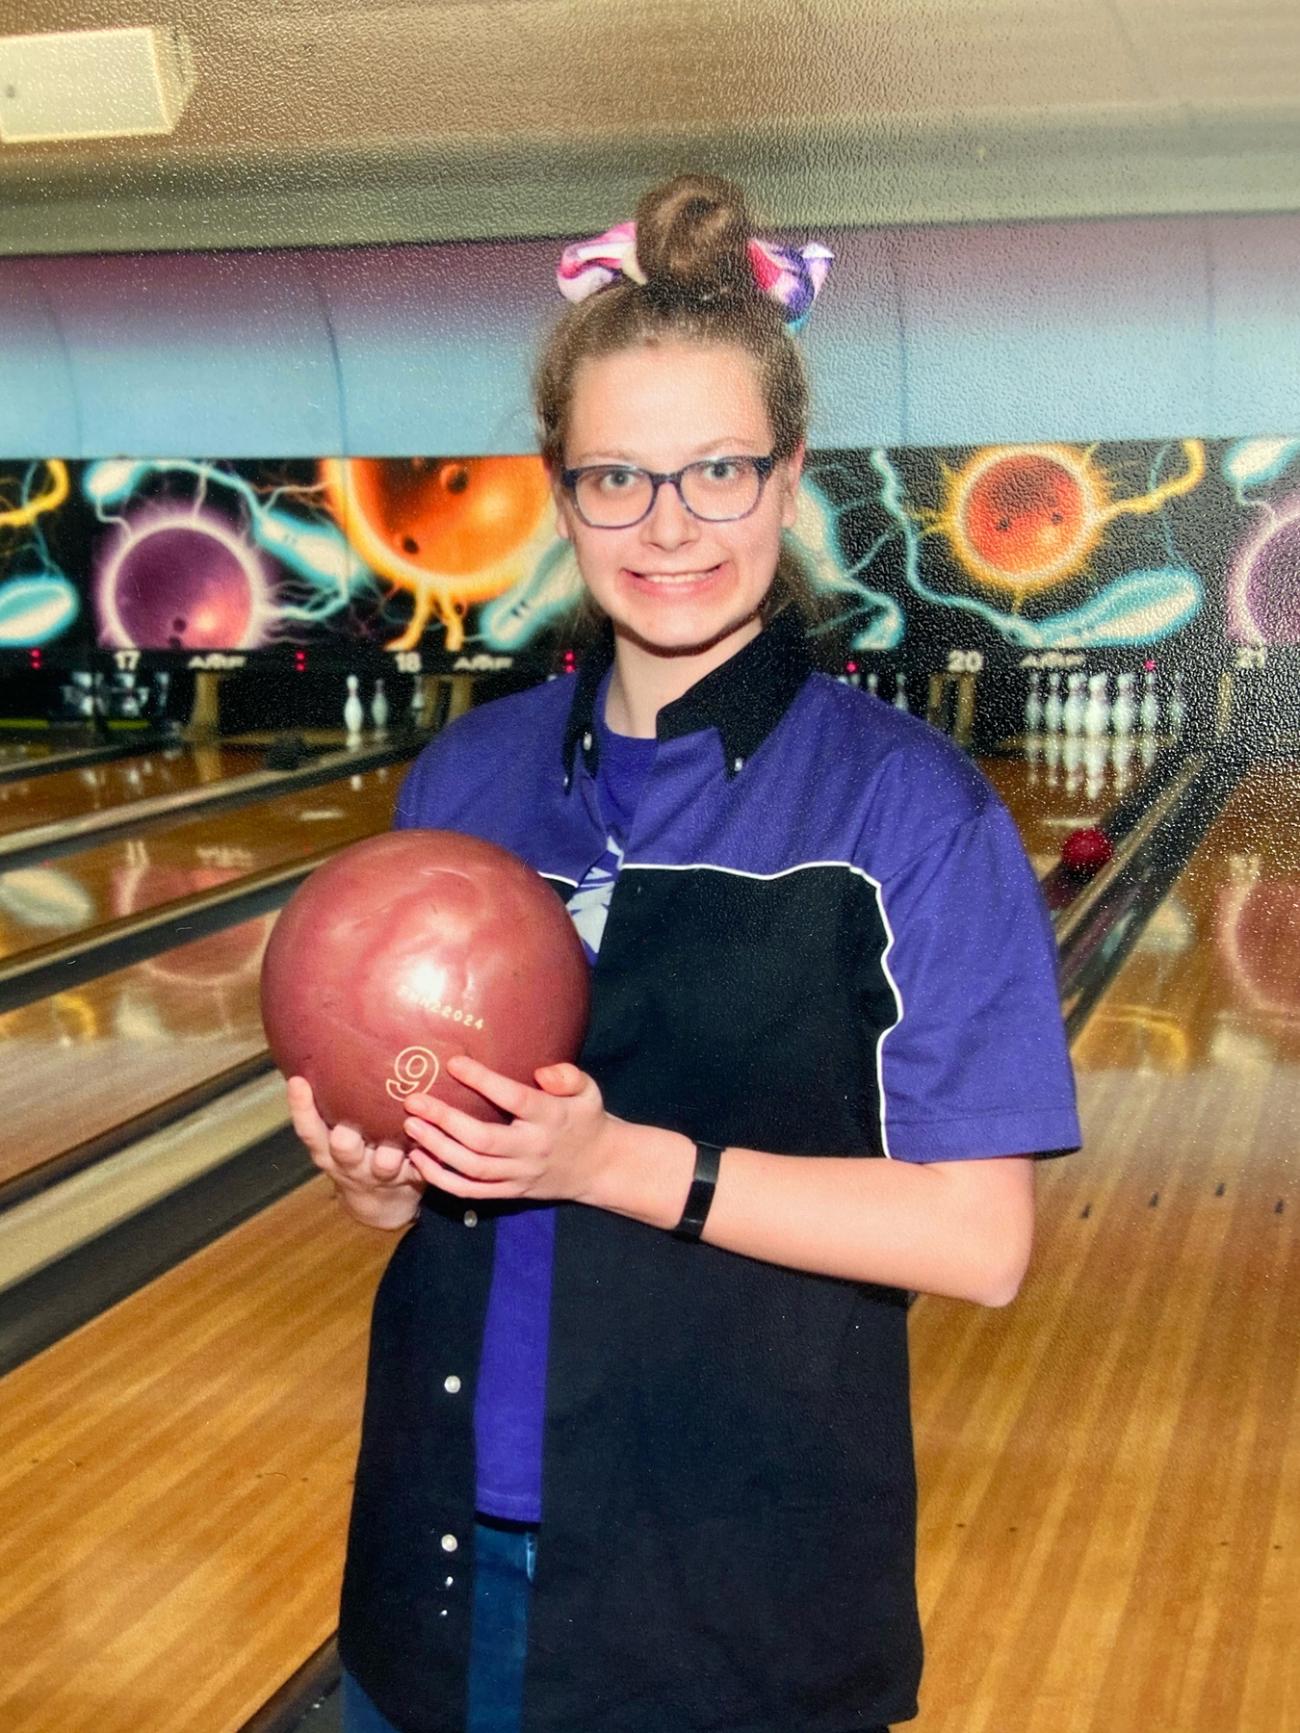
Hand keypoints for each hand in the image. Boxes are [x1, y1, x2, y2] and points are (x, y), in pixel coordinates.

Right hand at [286, 1076, 424, 1229]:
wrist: (380, 1204)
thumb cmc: (357, 1153)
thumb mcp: (335, 1135)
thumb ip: (334, 1106)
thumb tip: (330, 1052)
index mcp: (327, 1150)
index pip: (308, 1129)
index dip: (301, 1108)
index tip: (298, 1081)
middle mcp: (350, 1164)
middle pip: (343, 1149)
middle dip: (347, 1138)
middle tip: (349, 1127)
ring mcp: (380, 1175)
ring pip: (385, 1163)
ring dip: (393, 1148)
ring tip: (407, 1126)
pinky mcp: (410, 1180)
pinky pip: (420, 1170)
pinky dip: (427, 1158)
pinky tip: (433, 1142)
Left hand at [401, 1056, 617, 1205]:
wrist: (598, 1167)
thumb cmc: (584, 1118)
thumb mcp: (588, 1090)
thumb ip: (568, 1076)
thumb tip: (541, 1072)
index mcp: (550, 1118)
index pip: (514, 1099)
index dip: (483, 1081)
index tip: (454, 1063)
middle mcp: (532, 1149)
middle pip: (483, 1140)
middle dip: (445, 1120)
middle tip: (414, 1101)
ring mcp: (519, 1175)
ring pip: (472, 1168)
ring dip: (437, 1149)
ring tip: (410, 1126)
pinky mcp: (511, 1192)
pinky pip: (471, 1192)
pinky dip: (442, 1180)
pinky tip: (419, 1160)